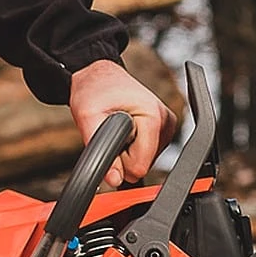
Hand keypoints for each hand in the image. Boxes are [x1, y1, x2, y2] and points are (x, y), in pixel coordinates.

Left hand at [70, 58, 174, 187]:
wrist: (100, 76)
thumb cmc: (94, 90)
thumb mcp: (87, 117)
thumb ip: (99, 151)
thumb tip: (114, 180)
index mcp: (153, 116)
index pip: (140, 166)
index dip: (118, 160)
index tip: (109, 139)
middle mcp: (166, 121)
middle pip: (143, 165)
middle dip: (123, 155)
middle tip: (112, 132)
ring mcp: (168, 125)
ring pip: (146, 161)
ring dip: (128, 150)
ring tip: (118, 128)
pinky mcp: (165, 129)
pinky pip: (148, 154)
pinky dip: (134, 147)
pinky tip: (127, 130)